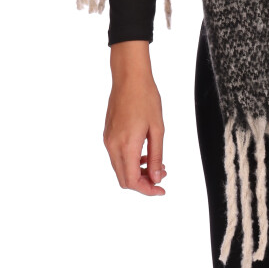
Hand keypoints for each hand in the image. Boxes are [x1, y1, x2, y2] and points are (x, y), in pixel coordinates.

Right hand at [104, 44, 167, 195]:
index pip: (132, 181)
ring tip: (156, 164)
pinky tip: (144, 153)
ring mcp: (108, 140)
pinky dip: (130, 161)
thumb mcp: (157, 128)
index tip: (161, 189)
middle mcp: (113, 145)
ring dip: (136, 172)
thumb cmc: (146, 98)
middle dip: (143, 183)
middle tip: (160, 176)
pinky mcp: (107, 134)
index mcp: (126, 145)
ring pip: (120, 168)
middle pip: (124, 179)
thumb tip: (156, 179)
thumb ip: (156, 156)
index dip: (147, 190)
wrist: (129, 77)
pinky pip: (117, 156)